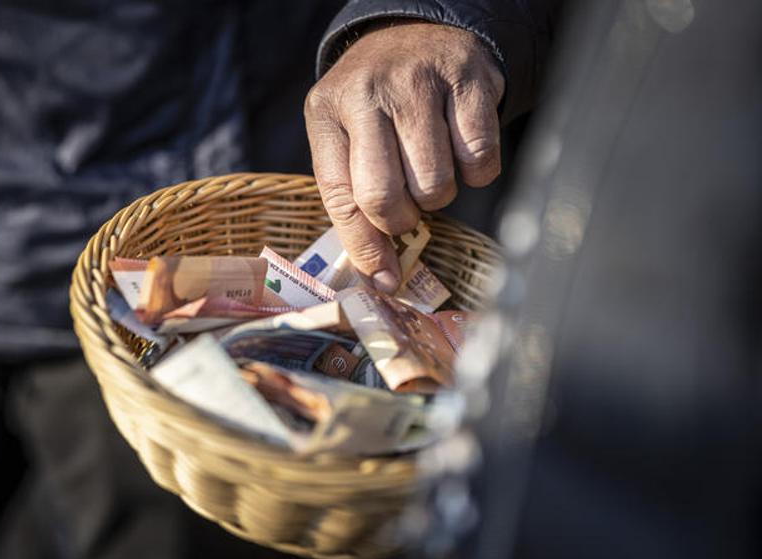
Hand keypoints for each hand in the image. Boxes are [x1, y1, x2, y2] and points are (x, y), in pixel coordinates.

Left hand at [305, 21, 504, 291]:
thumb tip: (383, 277)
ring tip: (429, 169)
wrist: (416, 32)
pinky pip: (479, 159)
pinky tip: (460, 150)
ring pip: (435, 184)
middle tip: (408, 211)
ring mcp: (418, 83)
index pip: (340, 197)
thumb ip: (353, 199)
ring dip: (439, 195)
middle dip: (401, 221)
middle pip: (385, 196)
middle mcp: (367, 94)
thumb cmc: (376, 104)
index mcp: (327, 113)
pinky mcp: (468, 80)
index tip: (383, 276)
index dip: (363, 245)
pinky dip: (476, 171)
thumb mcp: (345, 137)